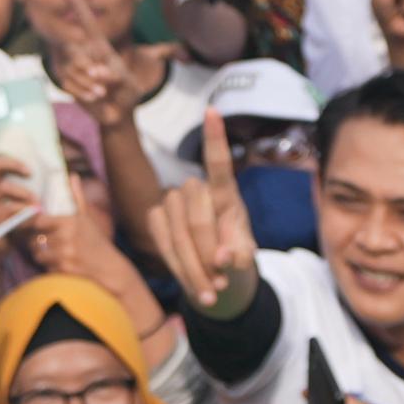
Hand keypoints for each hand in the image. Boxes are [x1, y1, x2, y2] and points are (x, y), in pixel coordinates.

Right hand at [143, 105, 260, 320]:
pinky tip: (193, 284)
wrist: (217, 282)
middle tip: (222, 285)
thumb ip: (240, 256)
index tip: (213, 110)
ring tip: (212, 292)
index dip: (215, 140)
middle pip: (198, 219)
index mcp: (227, 196)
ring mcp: (172, 201)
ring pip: (177, 233)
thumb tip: (222, 258)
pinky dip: (178, 267)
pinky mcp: (155, 216)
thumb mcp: (248, 260)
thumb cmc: (236, 262)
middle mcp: (197, 190)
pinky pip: (161, 240)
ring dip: (194, 268)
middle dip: (209, 256)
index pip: (219, 165)